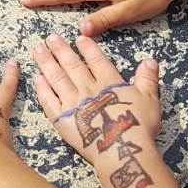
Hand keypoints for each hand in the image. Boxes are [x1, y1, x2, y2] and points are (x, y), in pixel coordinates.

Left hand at [32, 34, 162, 187]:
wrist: (121, 149)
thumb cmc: (138, 126)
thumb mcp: (150, 99)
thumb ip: (147, 79)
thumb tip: (150, 61)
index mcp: (108, 82)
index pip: (96, 59)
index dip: (87, 47)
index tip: (78, 37)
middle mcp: (88, 88)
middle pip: (71, 64)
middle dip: (60, 49)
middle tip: (50, 38)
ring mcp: (72, 102)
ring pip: (56, 77)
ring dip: (46, 62)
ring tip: (37, 50)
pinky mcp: (61, 119)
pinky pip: (48, 100)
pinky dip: (42, 88)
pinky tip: (37, 79)